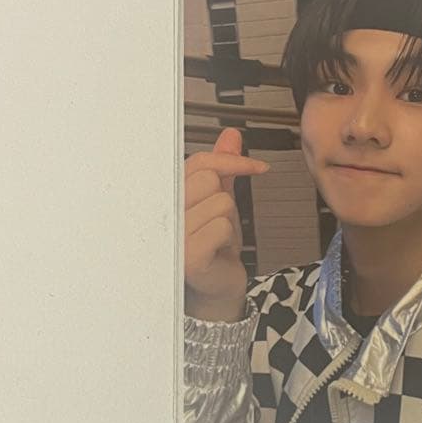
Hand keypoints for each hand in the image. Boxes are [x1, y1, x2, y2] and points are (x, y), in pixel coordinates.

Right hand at [184, 127, 269, 320]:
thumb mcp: (220, 200)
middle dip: (226, 198)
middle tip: (219, 220)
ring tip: (216, 237)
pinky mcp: (187, 254)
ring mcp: (173, 234)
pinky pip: (222, 226)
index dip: (232, 161)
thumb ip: (223, 168)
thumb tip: (231, 136)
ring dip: (228, 220)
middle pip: (209, 179)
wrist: (215, 287)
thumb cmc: (214, 245)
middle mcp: (165, 212)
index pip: (199, 162)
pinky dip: (228, 237)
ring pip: (220, 202)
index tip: (257, 167)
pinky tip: (218, 250)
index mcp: (170, 195)